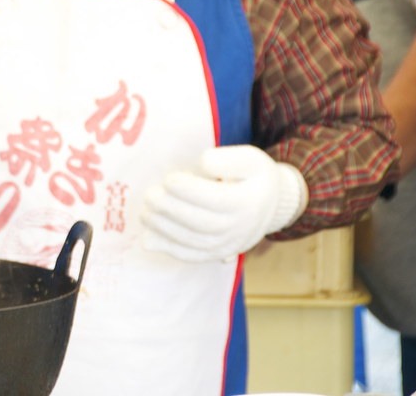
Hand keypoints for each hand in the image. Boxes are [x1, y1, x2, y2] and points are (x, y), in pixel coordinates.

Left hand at [140, 145, 307, 262]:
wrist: (271, 206)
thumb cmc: (254, 177)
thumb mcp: (251, 159)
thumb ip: (228, 159)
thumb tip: (203, 163)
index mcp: (247, 203)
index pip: (214, 200)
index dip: (187, 190)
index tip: (169, 179)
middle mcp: (238, 229)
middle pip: (199, 223)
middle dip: (169, 210)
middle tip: (150, 195)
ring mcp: (228, 245)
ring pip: (192, 242)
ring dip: (163, 229)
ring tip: (145, 213)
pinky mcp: (217, 253)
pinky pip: (191, 256)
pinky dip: (168, 249)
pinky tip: (148, 239)